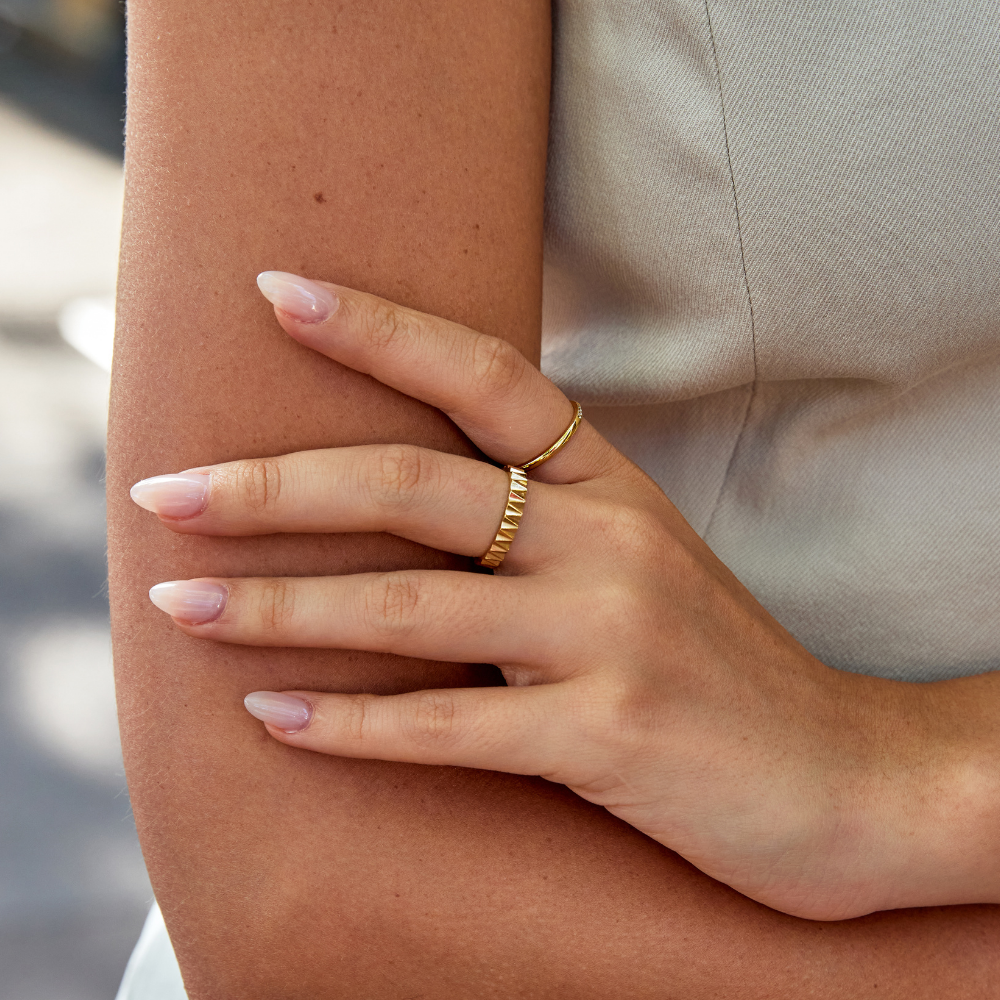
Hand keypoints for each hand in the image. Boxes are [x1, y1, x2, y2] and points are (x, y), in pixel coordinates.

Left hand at [130, 271, 999, 920]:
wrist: (838, 777)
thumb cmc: (719, 667)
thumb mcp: (639, 565)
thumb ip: (541, 530)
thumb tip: (397, 518)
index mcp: (615, 486)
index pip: (486, 377)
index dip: (379, 328)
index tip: (276, 291)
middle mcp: (610, 543)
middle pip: (414, 486)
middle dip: (275, 486)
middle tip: (164, 490)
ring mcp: (610, 638)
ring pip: (412, 608)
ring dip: (280, 608)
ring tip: (179, 608)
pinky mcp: (609, 737)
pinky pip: (450, 727)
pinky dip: (353, 724)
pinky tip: (274, 716)